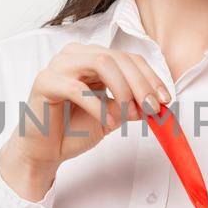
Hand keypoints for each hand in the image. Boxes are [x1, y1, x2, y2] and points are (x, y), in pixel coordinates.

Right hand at [0, 42, 169, 199]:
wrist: (43, 152)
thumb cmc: (72, 130)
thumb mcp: (111, 116)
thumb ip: (131, 106)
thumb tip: (158, 104)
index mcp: (92, 58)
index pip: (128, 58)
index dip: (150, 77)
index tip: (165, 100)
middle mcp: (75, 55)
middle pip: (117, 58)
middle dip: (141, 83)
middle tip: (153, 108)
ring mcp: (59, 66)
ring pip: (101, 62)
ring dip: (123, 88)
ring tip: (131, 113)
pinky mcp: (45, 82)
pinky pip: (77, 88)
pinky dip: (98, 106)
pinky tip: (108, 122)